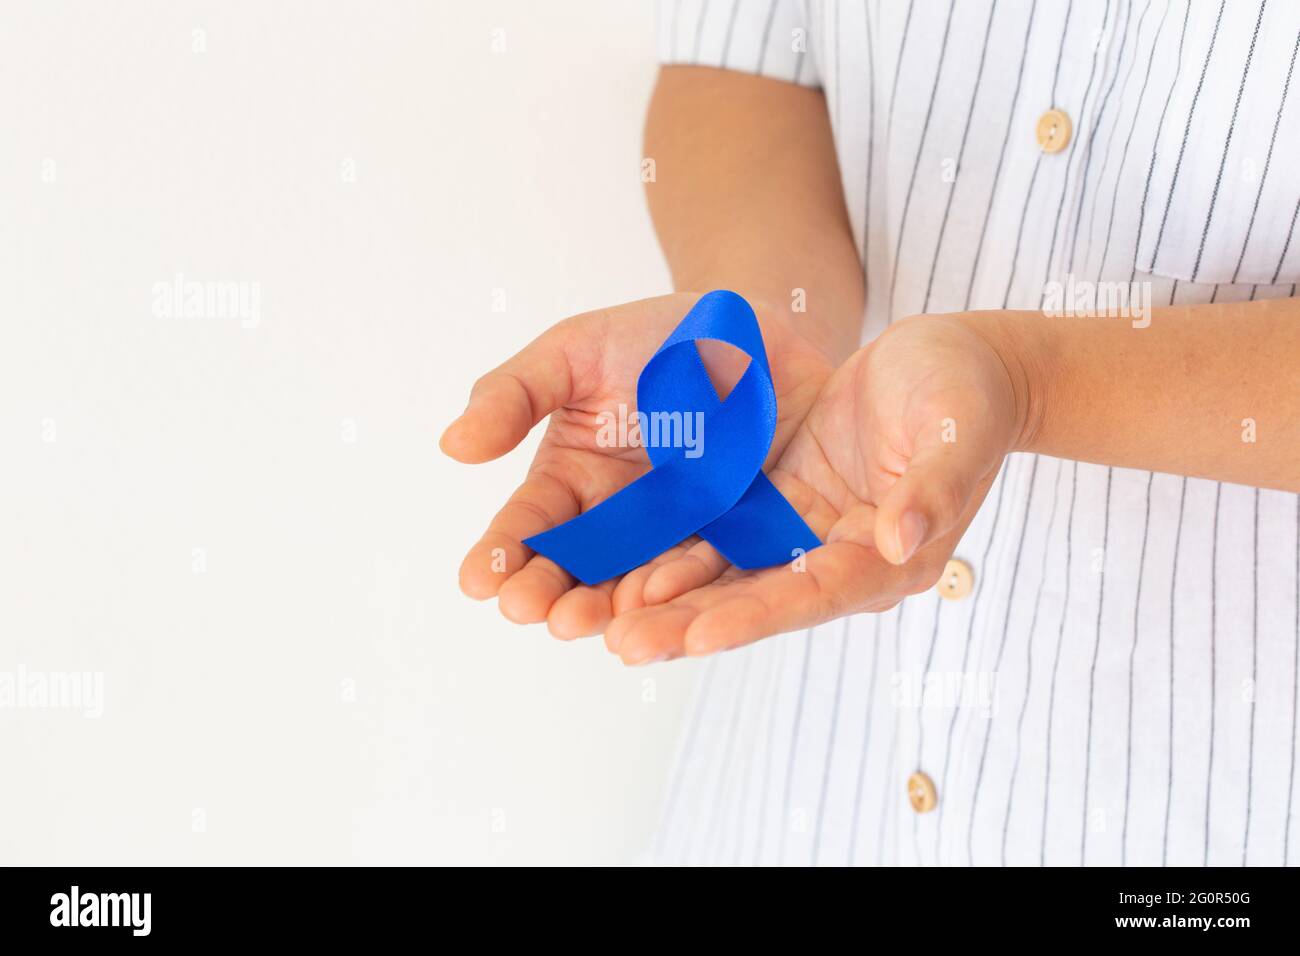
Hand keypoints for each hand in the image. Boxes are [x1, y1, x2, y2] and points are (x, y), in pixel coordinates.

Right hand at [441, 292, 835, 638]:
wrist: (760, 330)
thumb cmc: (661, 337)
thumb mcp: (576, 351)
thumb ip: (515, 393)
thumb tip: (453, 445)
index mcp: (574, 482)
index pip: (531, 527)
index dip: (504, 554)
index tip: (479, 580)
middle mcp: (626, 522)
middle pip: (584, 573)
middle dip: (556, 597)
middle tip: (534, 611)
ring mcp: (687, 535)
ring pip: (647, 588)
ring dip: (618, 614)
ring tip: (595, 628)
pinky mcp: (748, 541)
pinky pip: (724, 579)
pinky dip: (698, 601)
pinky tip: (669, 612)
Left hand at [604, 311, 1033, 663]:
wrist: (950, 366)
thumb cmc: (966, 394)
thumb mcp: (955, 431)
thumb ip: (933, 487)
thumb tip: (898, 540)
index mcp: (890, 558)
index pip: (815, 595)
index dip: (757, 616)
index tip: (699, 634)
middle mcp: (840, 560)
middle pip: (758, 602)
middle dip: (691, 625)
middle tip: (623, 645)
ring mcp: (805, 536)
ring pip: (728, 577)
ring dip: (669, 600)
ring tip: (602, 622)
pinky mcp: (779, 505)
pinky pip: (719, 536)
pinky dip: (674, 552)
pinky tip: (619, 565)